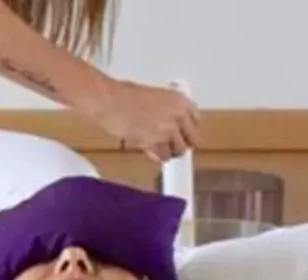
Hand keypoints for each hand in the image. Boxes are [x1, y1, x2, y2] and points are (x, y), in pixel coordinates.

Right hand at [87, 80, 201, 161]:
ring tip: (157, 146)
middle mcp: (178, 115)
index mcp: (180, 100)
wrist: (111, 102)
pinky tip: (149, 149)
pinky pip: (163, 157)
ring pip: (178, 151)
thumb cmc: (124, 96)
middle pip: (193, 139)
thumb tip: (170, 121)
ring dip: (168, 151)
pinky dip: (156, 156)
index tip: (184, 133)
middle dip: (182, 143)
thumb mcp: (154, 96)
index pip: (196, 120)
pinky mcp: (157, 143)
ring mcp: (168, 130)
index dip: (188, 129)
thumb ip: (167, 110)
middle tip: (172, 144)